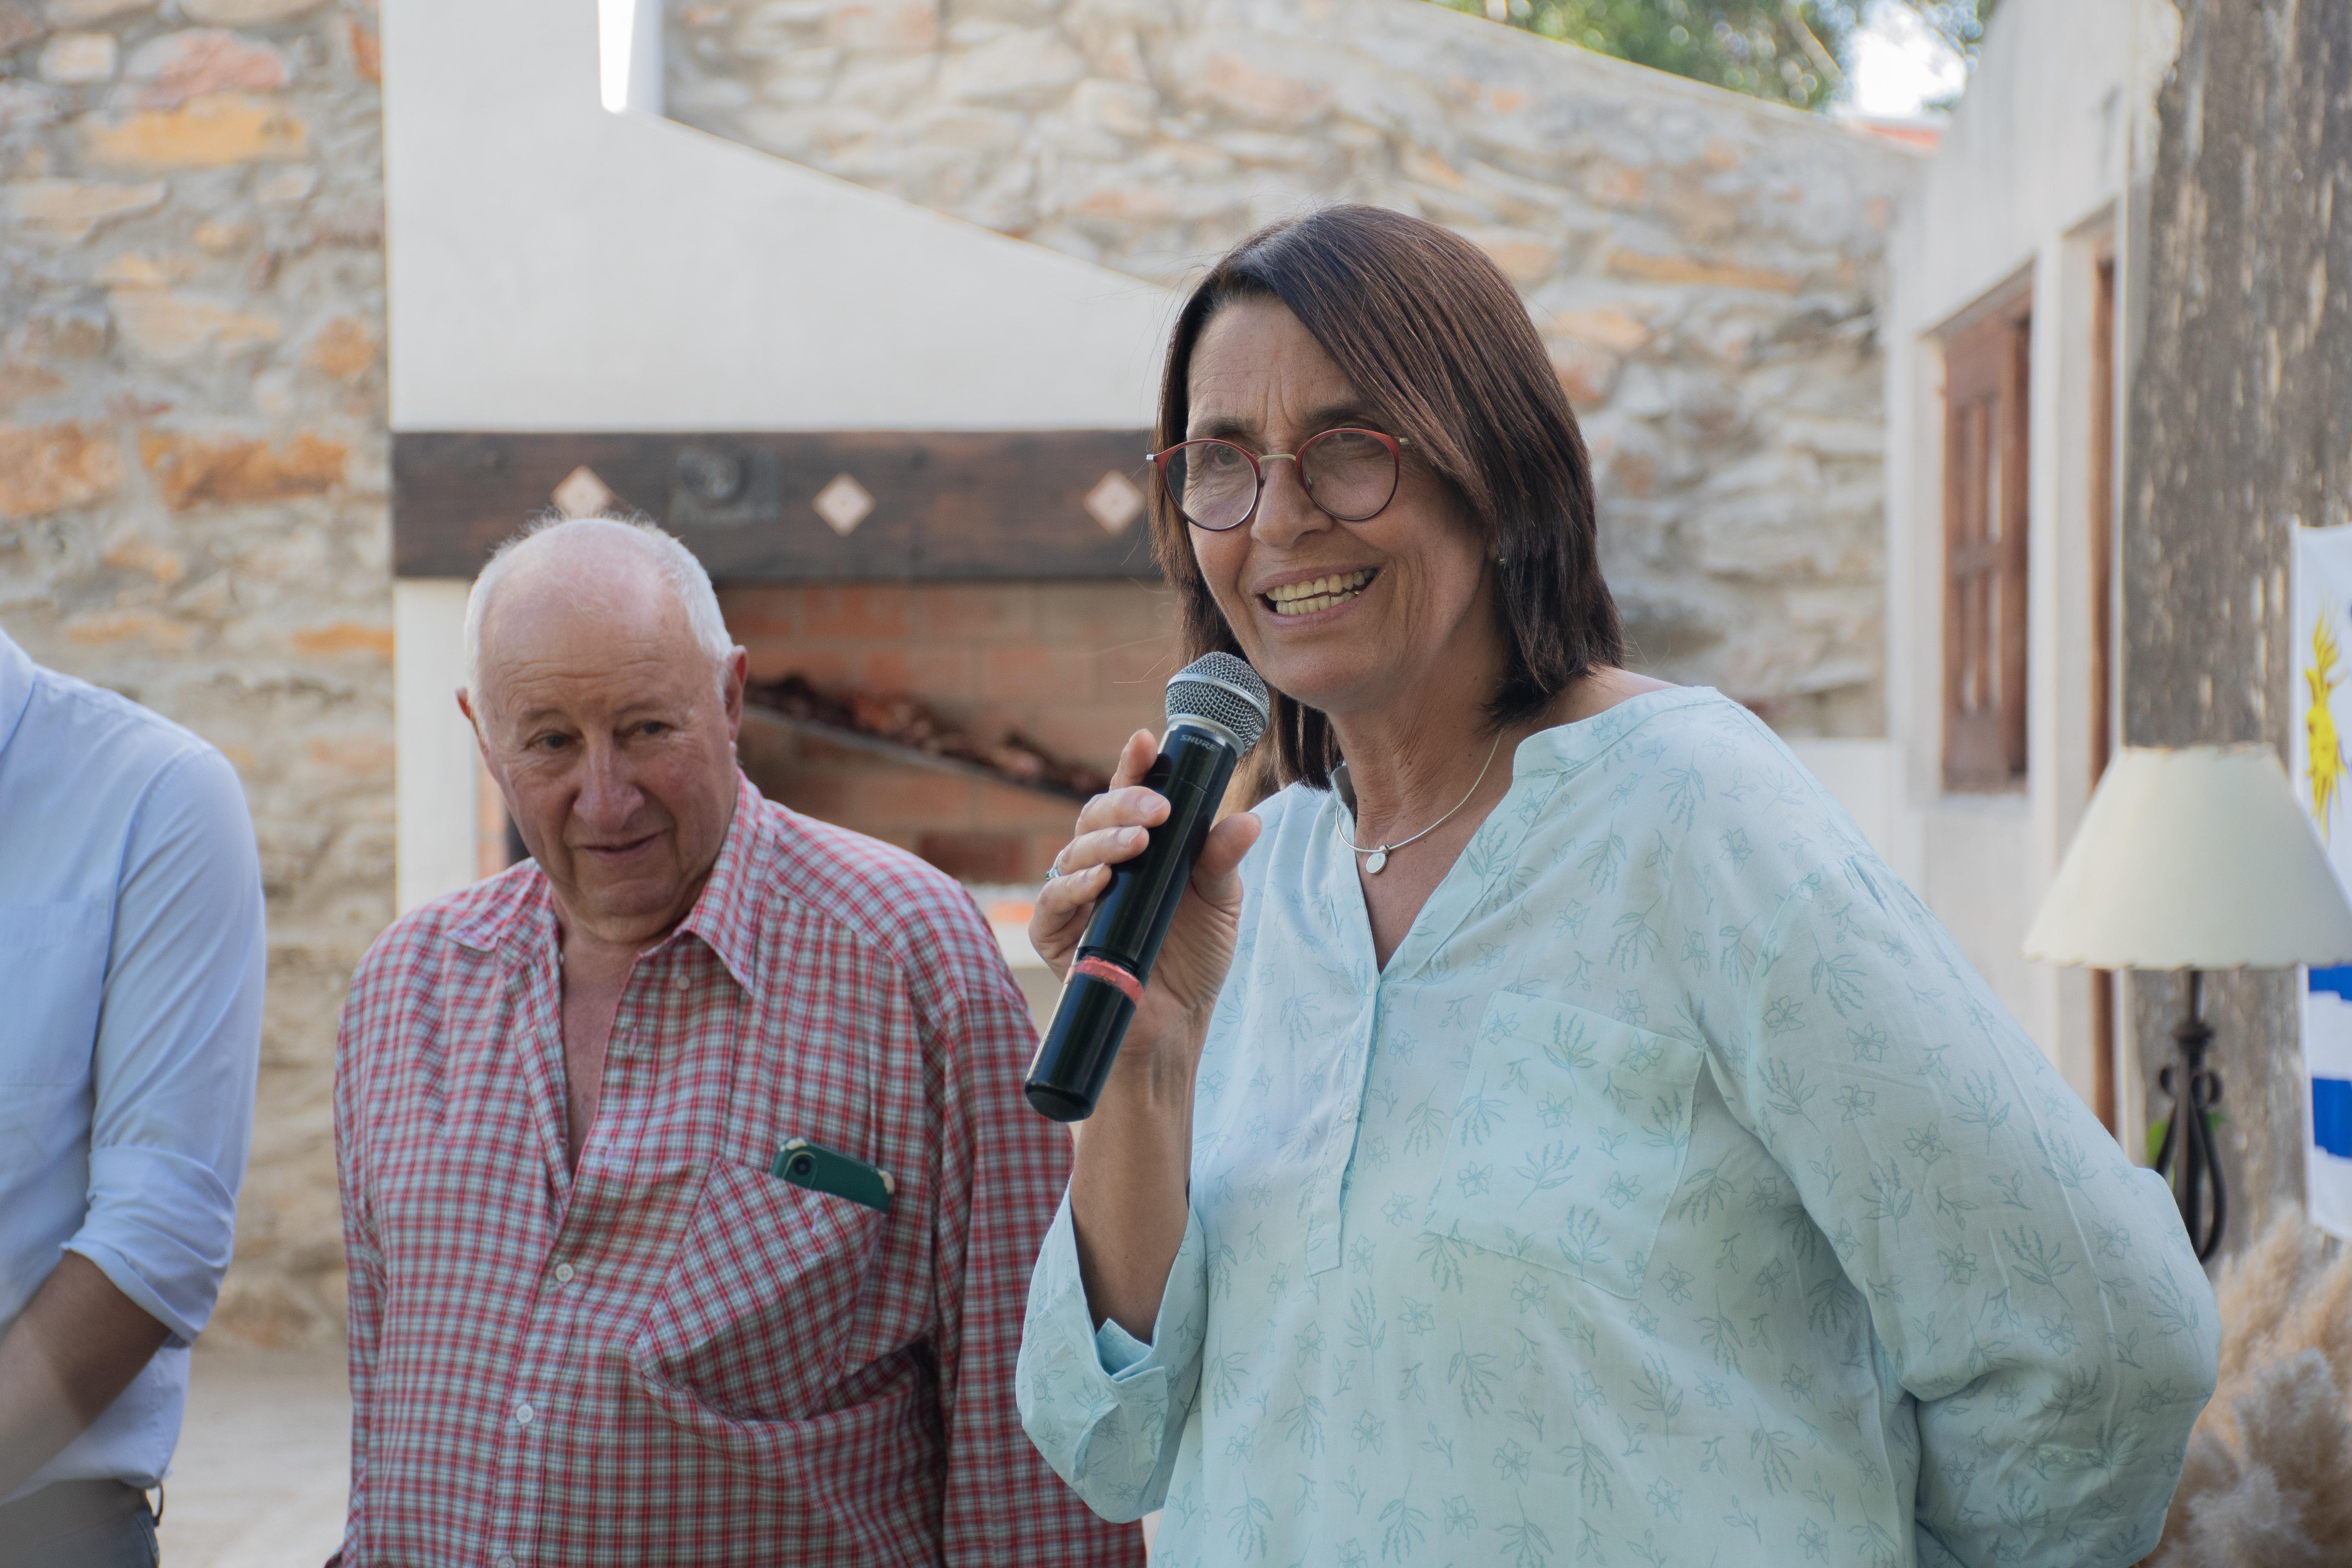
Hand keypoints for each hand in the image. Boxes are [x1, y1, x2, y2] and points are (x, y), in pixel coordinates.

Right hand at [1031, 729, 1261, 1069]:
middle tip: (1156, 808)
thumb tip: (1248, 820)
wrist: (1176, 1022)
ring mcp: (1076, 897)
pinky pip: (1054, 899)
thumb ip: (1222, 860)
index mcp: (1141, 846)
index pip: (1132, 794)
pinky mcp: (1056, 934)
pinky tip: (1100, 878)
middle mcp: (1103, 862)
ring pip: (1074, 849)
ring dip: (1105, 840)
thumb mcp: (1220, 903)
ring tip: (1137, 842)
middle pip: (1097, 814)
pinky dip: (1075, 884)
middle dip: (1123, 803)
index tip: (1147, 741)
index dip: (1134, 766)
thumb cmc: (1194, 956)